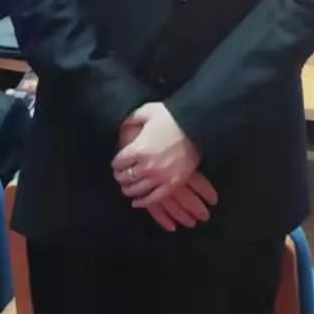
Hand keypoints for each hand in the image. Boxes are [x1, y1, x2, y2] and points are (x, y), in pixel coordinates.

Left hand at [112, 104, 216, 229]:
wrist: (197, 125)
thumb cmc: (172, 116)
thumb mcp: (148, 111)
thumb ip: (132, 119)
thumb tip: (122, 126)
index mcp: (138, 149)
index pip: (118, 163)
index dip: (116, 163)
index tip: (117, 163)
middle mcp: (147, 166)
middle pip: (125, 178)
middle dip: (121, 176)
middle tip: (121, 175)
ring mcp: (160, 177)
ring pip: (136, 190)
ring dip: (129, 190)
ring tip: (128, 188)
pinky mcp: (172, 184)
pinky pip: (153, 199)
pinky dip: (143, 202)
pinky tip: (137, 202)